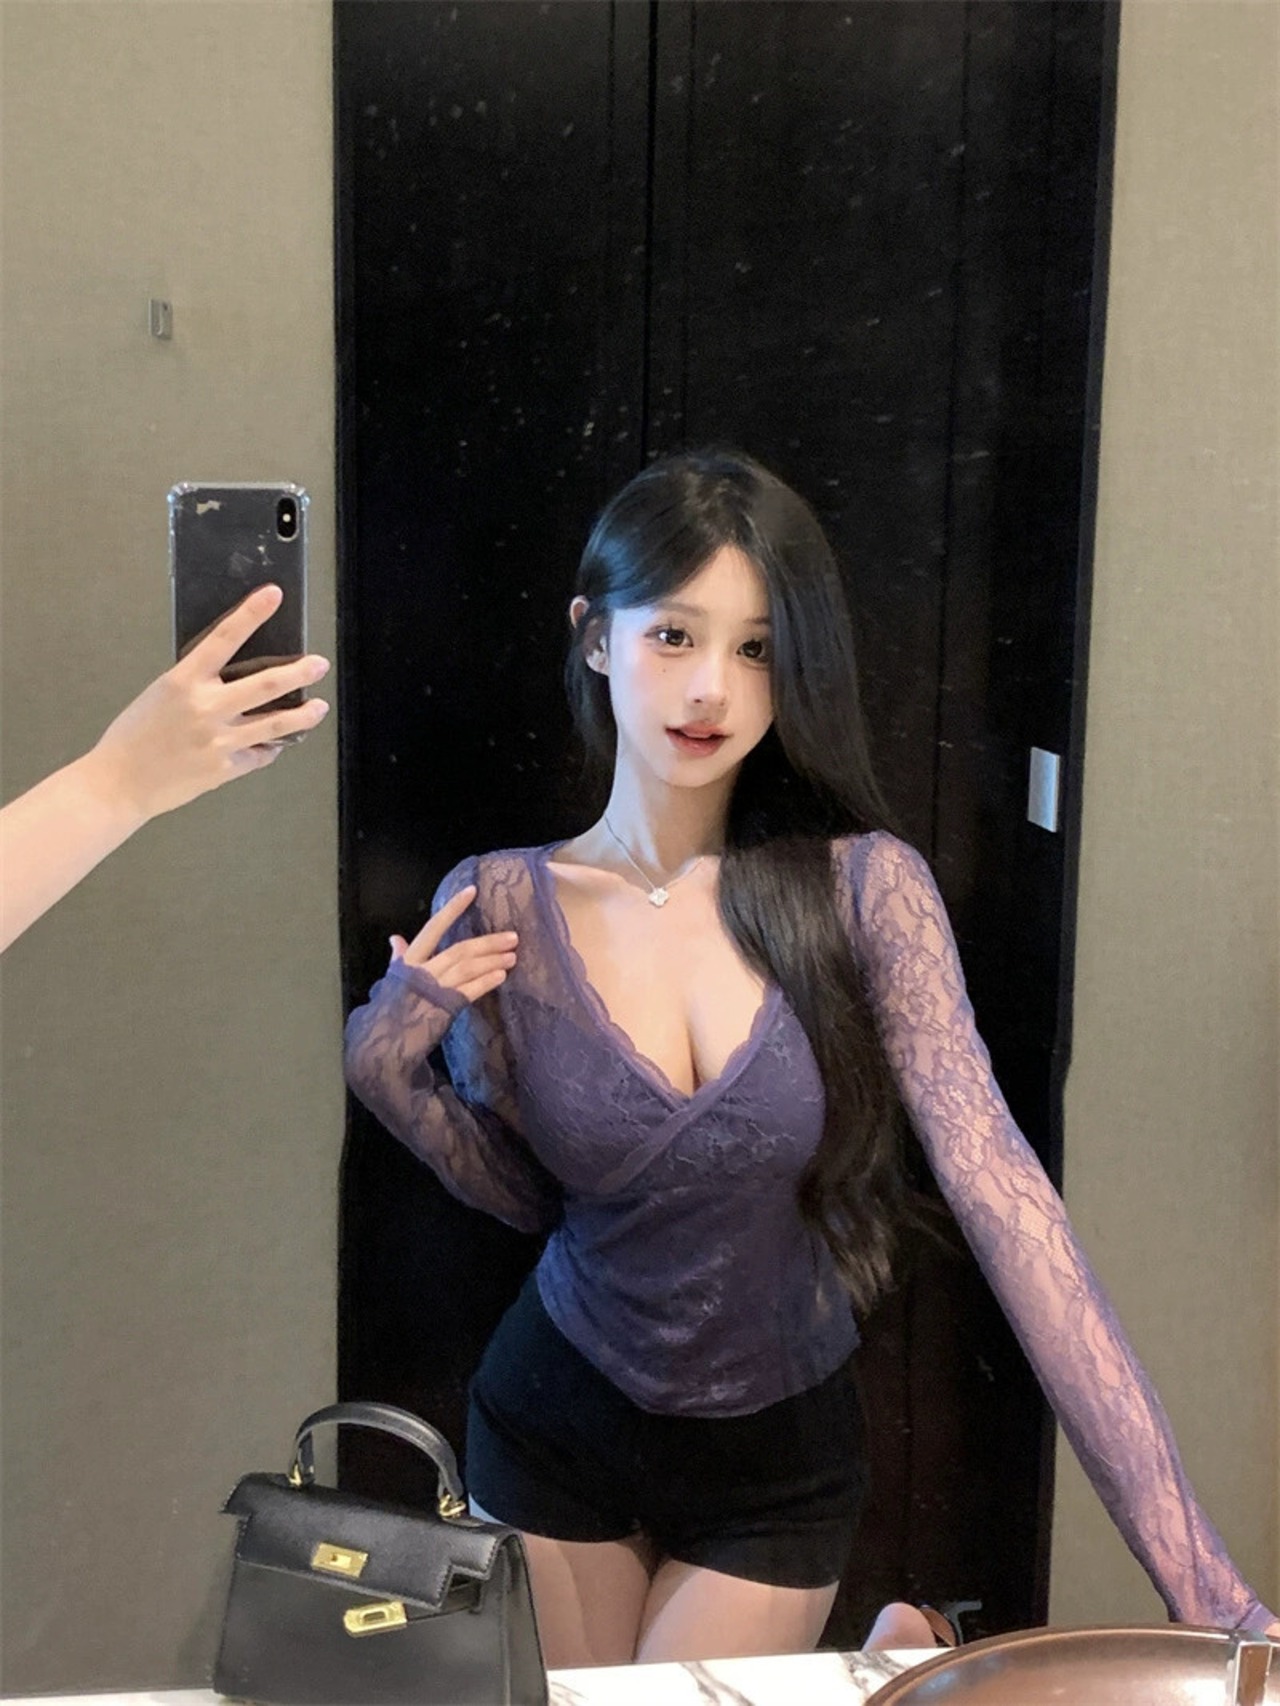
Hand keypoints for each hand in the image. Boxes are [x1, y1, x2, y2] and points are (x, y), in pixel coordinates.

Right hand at [85, 585, 330, 819]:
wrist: (119, 783)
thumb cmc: (135, 735)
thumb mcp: (161, 695)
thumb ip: (196, 685)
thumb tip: (232, 678)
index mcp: (183, 681)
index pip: (224, 638)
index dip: (251, 614)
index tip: (273, 595)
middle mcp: (206, 708)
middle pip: (266, 684)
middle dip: (299, 673)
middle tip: (320, 664)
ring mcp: (218, 740)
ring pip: (276, 724)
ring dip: (303, 715)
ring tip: (319, 707)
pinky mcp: (225, 768)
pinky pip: (259, 755)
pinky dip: (268, 748)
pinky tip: (273, 744)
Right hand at [390, 883, 517, 1004]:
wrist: (387, 1038)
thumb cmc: (391, 1006)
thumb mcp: (393, 977)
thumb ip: (399, 957)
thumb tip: (394, 938)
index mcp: (411, 959)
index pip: (434, 927)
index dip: (453, 908)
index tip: (472, 891)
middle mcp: (424, 970)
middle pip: (460, 950)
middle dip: (488, 943)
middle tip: (513, 937)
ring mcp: (436, 989)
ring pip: (468, 969)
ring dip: (492, 961)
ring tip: (512, 956)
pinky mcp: (445, 1007)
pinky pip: (469, 991)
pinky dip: (486, 982)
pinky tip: (501, 976)